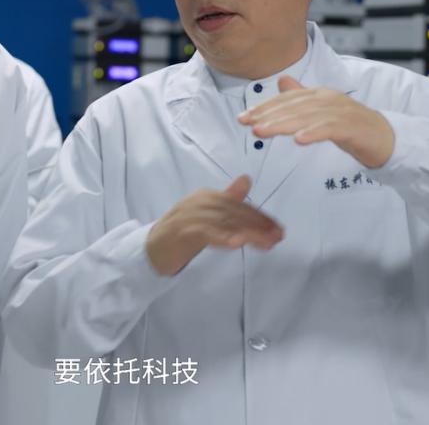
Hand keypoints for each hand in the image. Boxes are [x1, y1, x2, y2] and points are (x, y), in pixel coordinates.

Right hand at [145, 175, 283, 276]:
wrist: (150, 250)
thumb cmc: (181, 234)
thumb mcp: (207, 215)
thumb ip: (227, 199)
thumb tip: (246, 179)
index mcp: (206, 196)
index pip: (238, 205)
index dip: (260, 217)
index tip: (277, 230)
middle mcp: (200, 202)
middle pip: (235, 213)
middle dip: (259, 225)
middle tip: (278, 237)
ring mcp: (190, 216)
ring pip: (226, 223)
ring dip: (249, 233)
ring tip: (267, 244)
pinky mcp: (183, 232)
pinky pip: (207, 233)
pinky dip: (223, 237)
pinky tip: (237, 243)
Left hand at [237, 75, 393, 168]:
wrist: (385, 138)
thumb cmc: (351, 125)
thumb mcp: (322, 111)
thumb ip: (302, 98)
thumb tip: (282, 82)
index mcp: (318, 95)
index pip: (286, 100)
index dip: (264, 108)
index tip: (243, 118)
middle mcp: (327, 99)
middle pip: (293, 107)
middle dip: (267, 115)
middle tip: (247, 124)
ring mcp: (341, 112)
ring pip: (306, 117)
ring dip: (283, 124)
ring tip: (262, 131)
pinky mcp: (352, 128)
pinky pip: (330, 129)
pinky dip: (314, 133)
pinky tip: (299, 140)